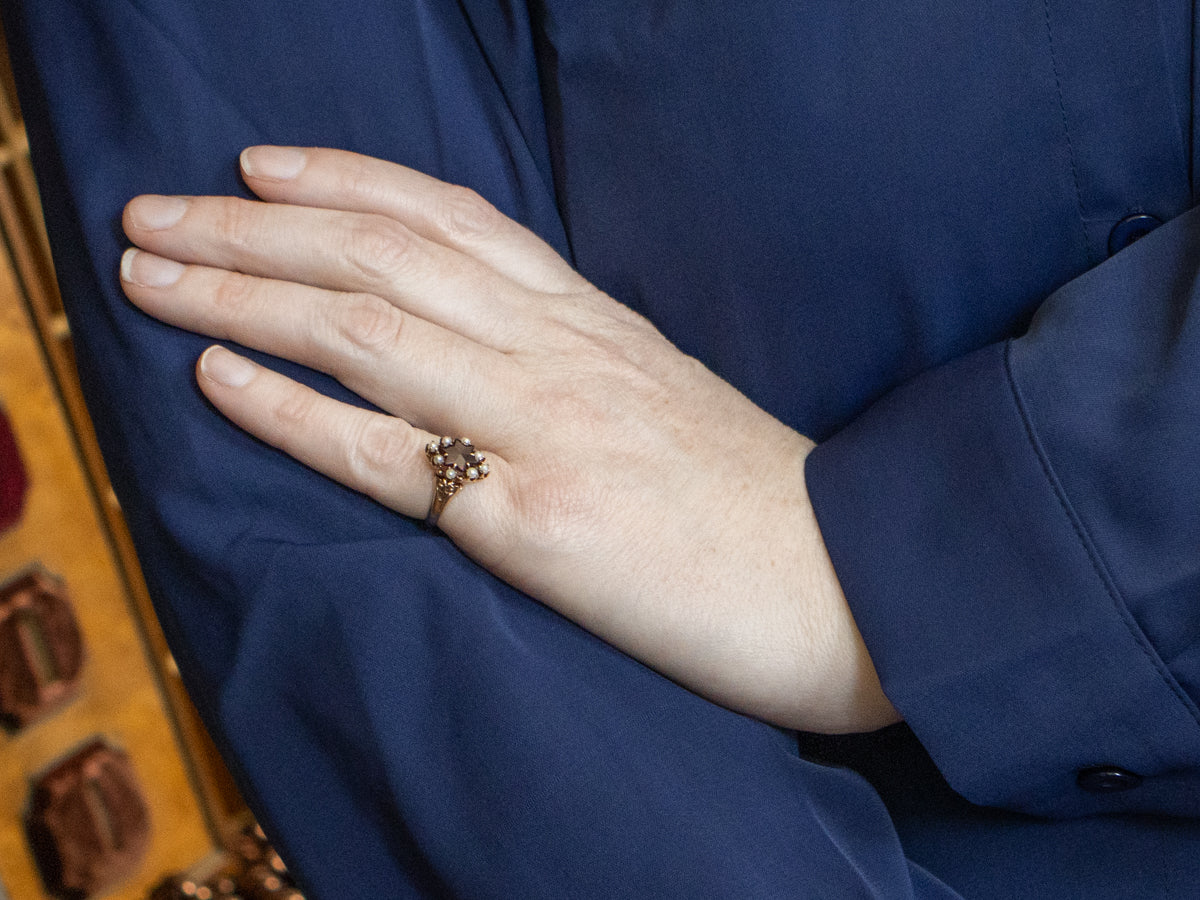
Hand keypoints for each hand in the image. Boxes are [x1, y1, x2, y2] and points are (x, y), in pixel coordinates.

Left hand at [119, 147, 897, 732]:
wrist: (848, 583)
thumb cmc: (759, 502)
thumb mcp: (666, 398)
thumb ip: (581, 362)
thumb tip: (498, 353)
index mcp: (594, 323)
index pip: (452, 219)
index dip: (346, 181)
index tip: (263, 168)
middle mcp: (561, 353)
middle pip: (383, 257)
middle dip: (254, 226)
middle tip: (157, 211)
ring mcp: (547, 429)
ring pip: (367, 330)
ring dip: (242, 293)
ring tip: (149, 274)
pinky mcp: (537, 523)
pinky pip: (388, 455)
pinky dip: (290, 411)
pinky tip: (217, 379)